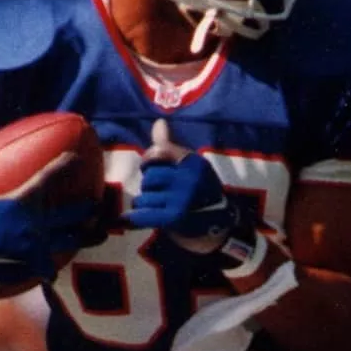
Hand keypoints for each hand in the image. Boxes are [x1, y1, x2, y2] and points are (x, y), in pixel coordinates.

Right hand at [0, 149, 105, 302]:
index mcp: (20, 203)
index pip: (47, 178)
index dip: (63, 165)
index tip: (75, 157)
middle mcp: (35, 223)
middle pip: (71, 212)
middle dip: (88, 206)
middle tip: (100, 201)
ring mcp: (38, 246)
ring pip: (71, 240)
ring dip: (88, 236)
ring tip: (101, 234)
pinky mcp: (35, 266)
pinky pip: (52, 266)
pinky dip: (58, 266)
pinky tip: (65, 266)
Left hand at [123, 120, 238, 252]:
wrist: (216, 228)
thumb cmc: (199, 191)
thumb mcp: (190, 167)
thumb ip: (170, 146)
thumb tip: (158, 122)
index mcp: (193, 162)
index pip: (158, 152)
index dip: (149, 160)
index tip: (150, 167)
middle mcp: (189, 178)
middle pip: (149, 176)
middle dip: (149, 185)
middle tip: (158, 192)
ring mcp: (182, 198)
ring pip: (144, 196)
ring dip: (145, 203)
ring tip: (155, 206)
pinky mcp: (174, 218)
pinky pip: (143, 214)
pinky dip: (136, 218)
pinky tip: (134, 218)